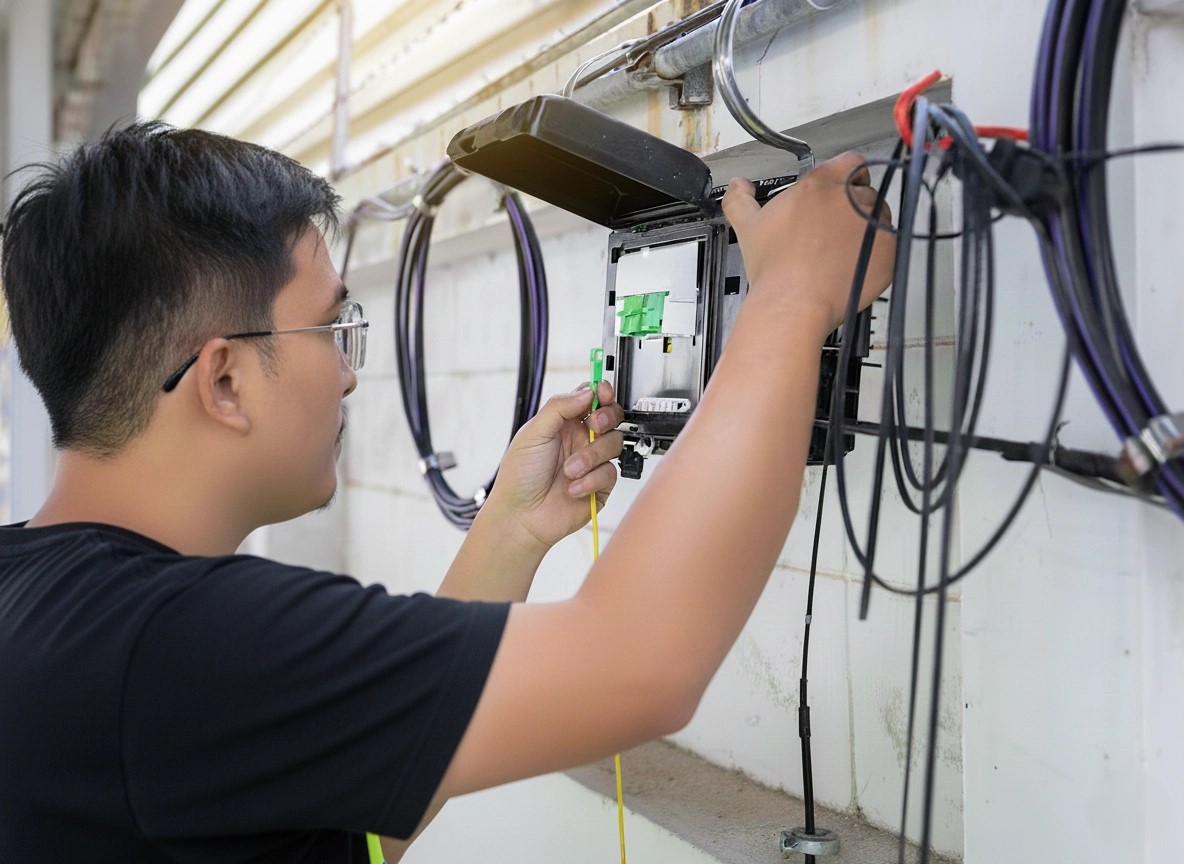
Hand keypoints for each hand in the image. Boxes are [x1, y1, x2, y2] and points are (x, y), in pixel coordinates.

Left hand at [484, 381, 624, 549]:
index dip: (601, 392)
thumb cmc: (519, 477)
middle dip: (606, 418)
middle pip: (611, 417)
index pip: (590, 399)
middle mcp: (580, 440)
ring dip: (590, 457)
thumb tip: (587, 392)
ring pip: (613, 444)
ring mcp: (592, 462)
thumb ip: (559, 407)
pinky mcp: (600, 485)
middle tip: (594, 425)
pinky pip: (610, 473)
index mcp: (563, 423)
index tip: (603, 393)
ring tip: (569, 471)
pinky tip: (572, 488)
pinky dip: (590, 481)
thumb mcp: (533, 434)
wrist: (521, 517)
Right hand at [722, 151, 895, 332]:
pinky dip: (876, 255)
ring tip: (843, 253)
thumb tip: (738, 185)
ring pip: (880, 217)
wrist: (793, 304)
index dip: (847, 176)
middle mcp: (853, 197)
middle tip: (834, 232)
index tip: (839, 193)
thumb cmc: (774, 267)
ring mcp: (874, 224)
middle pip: (865, 192)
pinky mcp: (888, 251)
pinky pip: (889, 246)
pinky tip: (853, 266)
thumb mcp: (748, 227)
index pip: (851, 162)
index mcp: (822, 183)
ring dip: (867, 230)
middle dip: (854, 207)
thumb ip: (740, 199)